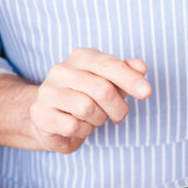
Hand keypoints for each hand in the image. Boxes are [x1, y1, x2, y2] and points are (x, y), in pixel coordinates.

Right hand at [27, 48, 151, 152]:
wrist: (50, 119)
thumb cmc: (85, 98)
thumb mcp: (109, 83)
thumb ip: (125, 73)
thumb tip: (140, 67)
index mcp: (80, 57)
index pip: (108, 64)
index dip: (129, 79)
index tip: (146, 92)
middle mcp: (60, 70)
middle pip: (102, 89)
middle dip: (118, 108)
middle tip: (119, 116)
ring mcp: (47, 92)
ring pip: (87, 108)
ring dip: (99, 120)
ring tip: (95, 119)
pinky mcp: (40, 114)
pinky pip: (73, 125)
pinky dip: (84, 131)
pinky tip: (80, 127)